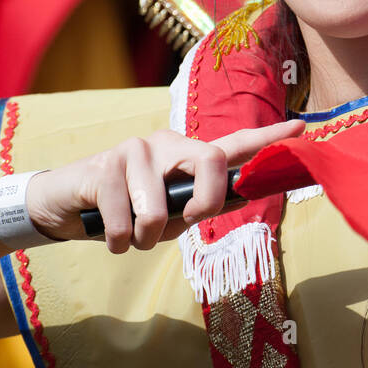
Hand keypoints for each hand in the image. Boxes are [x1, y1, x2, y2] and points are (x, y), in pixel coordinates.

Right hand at [24, 119, 306, 252]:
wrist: (64, 206)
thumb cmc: (125, 211)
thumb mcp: (169, 214)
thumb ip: (199, 207)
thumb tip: (235, 201)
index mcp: (188, 155)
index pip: (235, 144)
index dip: (270, 137)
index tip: (303, 127)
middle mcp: (167, 143)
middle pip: (212, 163)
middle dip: (204, 204)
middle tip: (184, 222)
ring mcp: (136, 149)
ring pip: (158, 209)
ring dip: (144, 238)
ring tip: (132, 234)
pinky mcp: (104, 164)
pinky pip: (122, 221)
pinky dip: (118, 240)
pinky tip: (109, 232)